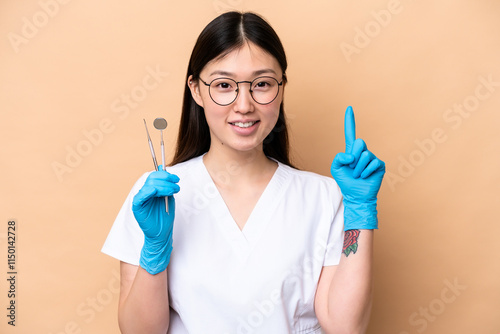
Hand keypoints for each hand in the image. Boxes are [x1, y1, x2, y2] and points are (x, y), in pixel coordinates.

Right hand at [132, 171, 179, 273]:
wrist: (162, 233)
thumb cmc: (165, 217)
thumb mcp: (169, 198)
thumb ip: (167, 185)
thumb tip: (165, 170)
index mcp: (151, 189)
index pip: (155, 176)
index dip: (165, 175)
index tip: (176, 179)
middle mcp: (145, 192)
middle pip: (152, 179)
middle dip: (166, 180)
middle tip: (176, 185)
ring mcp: (140, 199)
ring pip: (149, 185)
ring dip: (163, 186)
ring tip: (173, 191)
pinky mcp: (137, 207)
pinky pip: (140, 196)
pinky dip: (148, 191)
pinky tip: (155, 191)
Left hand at [330, 106, 384, 230]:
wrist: (356, 196)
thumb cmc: (346, 182)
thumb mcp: (336, 169)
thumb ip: (338, 158)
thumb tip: (351, 155)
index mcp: (351, 151)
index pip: (350, 133)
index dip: (349, 121)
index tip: (348, 108)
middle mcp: (363, 152)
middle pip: (359, 143)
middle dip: (353, 157)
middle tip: (353, 168)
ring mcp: (372, 158)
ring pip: (365, 155)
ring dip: (358, 168)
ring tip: (358, 175)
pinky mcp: (380, 165)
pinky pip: (372, 163)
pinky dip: (365, 172)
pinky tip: (364, 177)